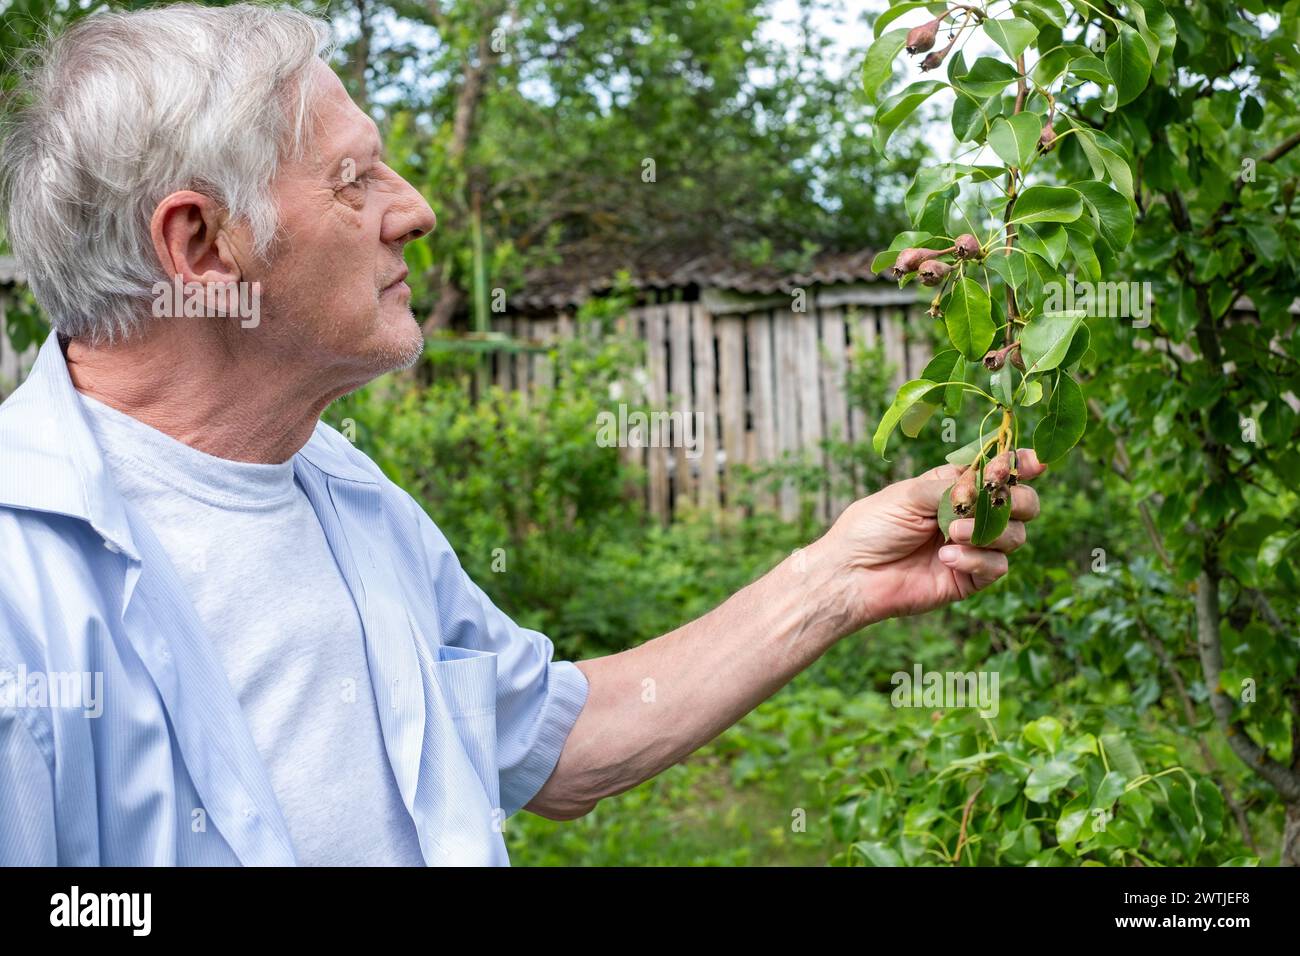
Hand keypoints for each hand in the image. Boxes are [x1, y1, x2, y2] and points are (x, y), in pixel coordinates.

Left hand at [822, 449, 1046, 624]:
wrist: (851, 573)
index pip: (997, 473)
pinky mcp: (969, 578)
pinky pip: (997, 567)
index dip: (1019, 466)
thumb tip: (989, 481)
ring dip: (989, 531)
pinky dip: (976, 560)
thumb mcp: (908, 495)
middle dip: (1016, 499)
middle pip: (1019, 504)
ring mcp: (971, 547)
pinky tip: (947, 558)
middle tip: (998, 499)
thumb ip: (952, 487)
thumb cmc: (870, 527)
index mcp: (953, 487)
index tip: (1035, 462)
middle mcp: (968, 515)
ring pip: (1015, 536)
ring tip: (952, 533)